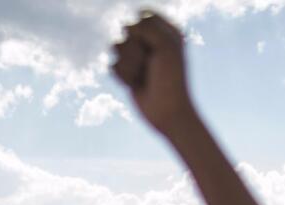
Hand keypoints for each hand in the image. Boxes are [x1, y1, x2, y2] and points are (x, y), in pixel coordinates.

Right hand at [111, 11, 197, 135]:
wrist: (167, 111)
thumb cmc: (171, 79)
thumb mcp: (165, 46)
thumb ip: (146, 26)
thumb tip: (125, 28)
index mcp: (166, 31)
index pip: (143, 14)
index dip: (144, 28)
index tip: (156, 45)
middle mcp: (150, 41)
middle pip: (127, 28)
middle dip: (137, 49)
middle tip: (152, 64)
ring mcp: (137, 56)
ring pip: (116, 46)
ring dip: (131, 64)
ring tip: (144, 75)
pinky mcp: (126, 72)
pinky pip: (113, 66)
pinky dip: (124, 77)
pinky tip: (137, 85)